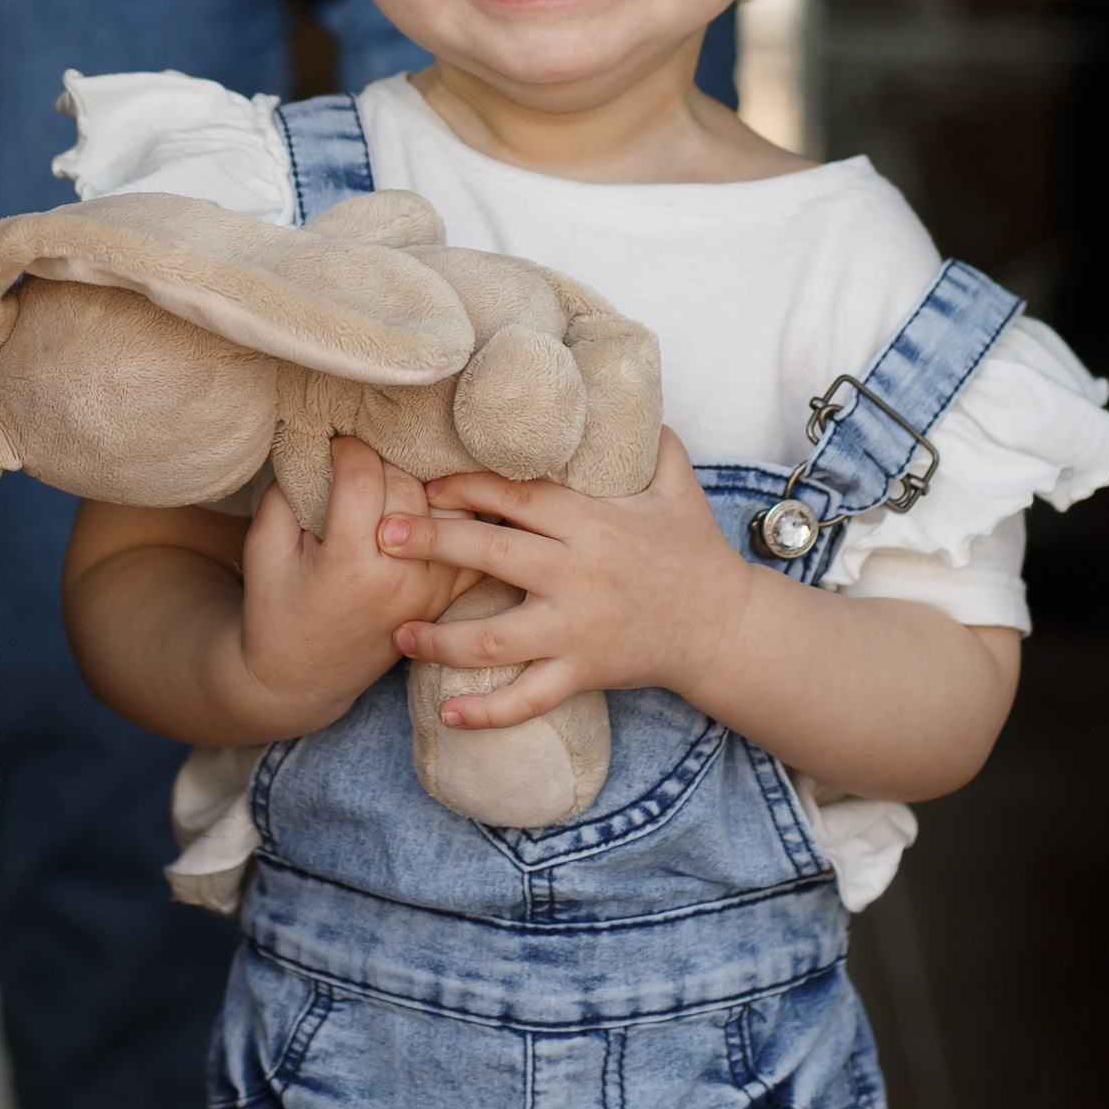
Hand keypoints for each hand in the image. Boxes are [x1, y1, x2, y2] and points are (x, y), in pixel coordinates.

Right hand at [236, 436, 490, 734]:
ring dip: (421, 483)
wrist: (303, 679)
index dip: (348, 449)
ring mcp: (431, 591)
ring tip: (392, 477)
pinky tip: (434, 499)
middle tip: (361, 461)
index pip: (363, 479)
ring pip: (444, 506)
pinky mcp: (447, 597)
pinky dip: (457, 514)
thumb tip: (317, 446)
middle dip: (383, 460)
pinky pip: (470, 539)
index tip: (334, 446)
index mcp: (349, 567)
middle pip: (407, 485)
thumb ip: (286, 494)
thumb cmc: (277, 610)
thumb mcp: (263, 550)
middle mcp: (400, 580)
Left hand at [380, 428, 759, 732]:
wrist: (723, 627)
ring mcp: (576, 629)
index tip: (425, 480)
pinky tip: (448, 715)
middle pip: (492, 554)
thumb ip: (648, 439)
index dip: (467, 486)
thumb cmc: (695, 551)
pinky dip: (489, 712)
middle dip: (433, 543)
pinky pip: (530, 697)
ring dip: (441, 637)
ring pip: (496, 637)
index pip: (517, 497)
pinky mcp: (582, 672)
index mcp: (592, 523)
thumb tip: (623, 393)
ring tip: (398, 632)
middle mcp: (577, 575)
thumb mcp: (678, 484)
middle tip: (384, 535)